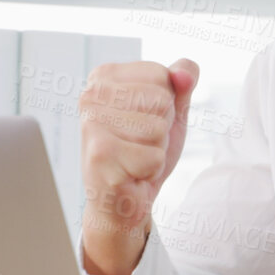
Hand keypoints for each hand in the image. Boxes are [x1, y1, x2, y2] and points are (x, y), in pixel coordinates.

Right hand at [79, 58, 197, 274]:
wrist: (122, 200)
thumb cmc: (143, 150)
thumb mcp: (171, 109)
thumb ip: (183, 81)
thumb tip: (183, 74)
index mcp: (104, 76)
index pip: (161, 74)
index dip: (165, 104)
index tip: (143, 121)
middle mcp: (90, 96)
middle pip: (161, 100)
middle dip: (161, 128)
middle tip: (139, 144)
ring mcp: (91, 125)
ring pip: (158, 129)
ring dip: (156, 150)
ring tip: (134, 157)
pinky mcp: (100, 156)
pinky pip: (154, 157)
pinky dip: (150, 170)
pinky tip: (130, 174)